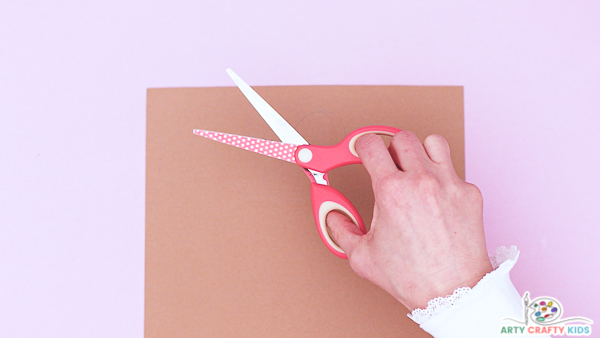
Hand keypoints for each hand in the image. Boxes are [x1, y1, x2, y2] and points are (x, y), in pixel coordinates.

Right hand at [326, 131, 492, 310]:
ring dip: (419, 152)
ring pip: (433, 142)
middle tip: (388, 166)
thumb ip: (340, 230)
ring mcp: (449, 184)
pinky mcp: (469, 193)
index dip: (361, 145)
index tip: (361, 151)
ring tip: (415, 171)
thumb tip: (334, 217)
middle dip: (389, 149)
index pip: (370, 144)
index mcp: (391, 192)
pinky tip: (436, 198)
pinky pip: (453, 170)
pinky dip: (442, 177)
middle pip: (401, 137)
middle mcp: (421, 181)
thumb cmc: (412, 278)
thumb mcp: (362, 256)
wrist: (454, 293)